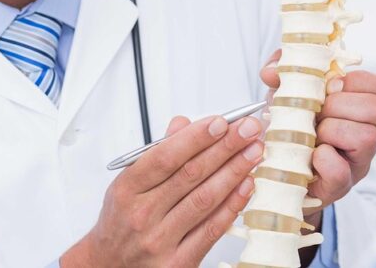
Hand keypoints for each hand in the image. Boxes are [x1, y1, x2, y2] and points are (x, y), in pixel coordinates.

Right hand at [61, 113, 263, 267]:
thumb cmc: (121, 222)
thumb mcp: (128, 184)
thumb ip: (157, 153)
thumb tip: (183, 124)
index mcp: (127, 189)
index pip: (165, 157)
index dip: (196, 137)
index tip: (221, 122)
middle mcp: (142, 215)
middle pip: (190, 174)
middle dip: (225, 147)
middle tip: (248, 129)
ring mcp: (160, 240)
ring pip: (205, 199)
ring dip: (234, 171)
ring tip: (254, 151)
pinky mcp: (179, 262)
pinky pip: (211, 230)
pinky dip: (232, 205)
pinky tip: (246, 185)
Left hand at [260, 51, 375, 221]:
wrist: (278, 166)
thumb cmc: (291, 124)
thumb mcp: (287, 88)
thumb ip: (281, 68)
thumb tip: (272, 71)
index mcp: (362, 107)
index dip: (357, 82)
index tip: (331, 87)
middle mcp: (369, 133)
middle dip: (340, 105)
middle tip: (317, 113)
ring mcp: (358, 162)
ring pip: (367, 137)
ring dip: (331, 130)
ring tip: (313, 135)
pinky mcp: (340, 186)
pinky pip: (341, 172)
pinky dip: (323, 159)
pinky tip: (311, 156)